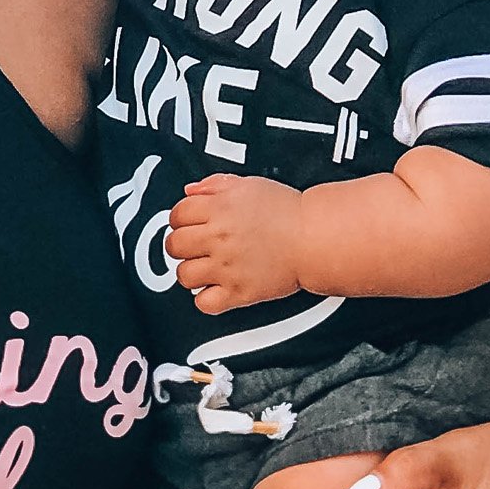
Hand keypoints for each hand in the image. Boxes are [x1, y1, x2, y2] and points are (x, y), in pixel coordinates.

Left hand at [166, 175, 308, 313]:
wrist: (315, 237)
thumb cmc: (287, 211)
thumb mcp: (249, 185)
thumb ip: (214, 185)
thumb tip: (190, 191)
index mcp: (220, 208)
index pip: (177, 215)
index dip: (181, 219)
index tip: (190, 224)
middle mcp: (220, 238)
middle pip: (174, 245)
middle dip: (182, 245)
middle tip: (196, 246)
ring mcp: (227, 267)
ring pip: (184, 275)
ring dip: (192, 272)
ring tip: (207, 267)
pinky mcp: (239, 292)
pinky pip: (204, 303)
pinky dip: (207, 299)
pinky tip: (217, 287)